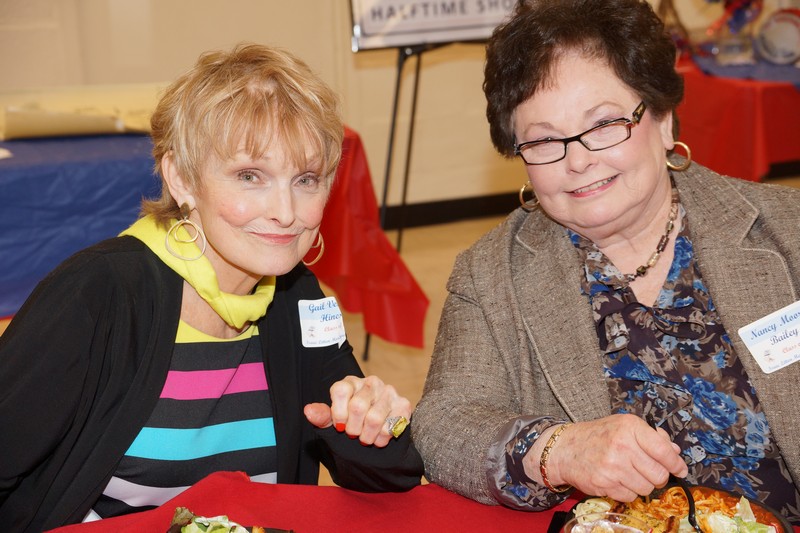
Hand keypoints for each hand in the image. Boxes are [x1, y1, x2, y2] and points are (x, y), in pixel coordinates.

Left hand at [303, 375, 411, 447]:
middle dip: (353, 429)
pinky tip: (379, 437)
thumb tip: (308, 410)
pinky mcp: (403, 404)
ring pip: (374, 419)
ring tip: (366, 438)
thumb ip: (322, 416)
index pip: (340, 391)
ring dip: (367, 436)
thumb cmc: (352, 422)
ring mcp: (389, 391)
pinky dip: (382, 438)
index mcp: (350, 382)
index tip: (340, 425)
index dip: (338, 413)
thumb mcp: (334, 420)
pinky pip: (391, 425)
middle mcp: (371, 382)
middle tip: (354, 434)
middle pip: (358, 407)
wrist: (377, 431)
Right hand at [525, 414, 687, 500]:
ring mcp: (613, 466)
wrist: (566, 448)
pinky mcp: (604, 483)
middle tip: (648, 472)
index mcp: (630, 427)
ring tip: (629, 473)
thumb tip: (675, 452)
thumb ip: (652, 437)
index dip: (676, 464)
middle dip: (658, 476)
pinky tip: (618, 480)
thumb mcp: (624, 426)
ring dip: (642, 485)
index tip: (680, 469)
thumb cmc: (598, 436)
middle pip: (659, 474)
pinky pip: (630, 496)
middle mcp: (622, 445)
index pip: (664, 451)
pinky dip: (628, 491)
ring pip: (646, 488)